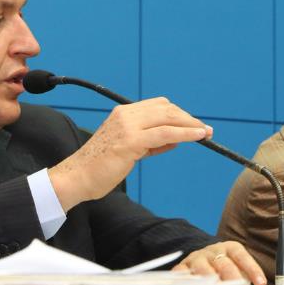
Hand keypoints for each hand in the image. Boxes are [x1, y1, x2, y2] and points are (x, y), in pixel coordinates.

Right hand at [49, 97, 211, 209]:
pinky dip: (185, 133)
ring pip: (168, 118)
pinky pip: (165, 133)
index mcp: (123, 113)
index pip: (159, 106)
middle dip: (189, 119)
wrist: (77, 178)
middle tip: (206, 130)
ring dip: (191, 125)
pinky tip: (197, 137)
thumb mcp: (129, 150)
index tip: (195, 125)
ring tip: (206, 133)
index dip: (180, 114)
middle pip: (167, 109)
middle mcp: (125, 114)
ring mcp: (128, 126)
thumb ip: (150, 143)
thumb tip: (175, 140)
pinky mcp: (131, 141)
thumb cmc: (100, 167)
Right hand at [172, 241, 266, 284]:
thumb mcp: (237, 268)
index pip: (242, 256)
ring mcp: (197, 257)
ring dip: (210, 282)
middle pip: (224, 264)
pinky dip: (187, 283)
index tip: (261, 283)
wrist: (201, 257)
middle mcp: (213, 251)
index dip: (252, 269)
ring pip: (203, 268)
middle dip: (232, 279)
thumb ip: (244, 279)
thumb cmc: (224, 266)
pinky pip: (183, 274)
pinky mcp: (183, 266)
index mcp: (230, 248)